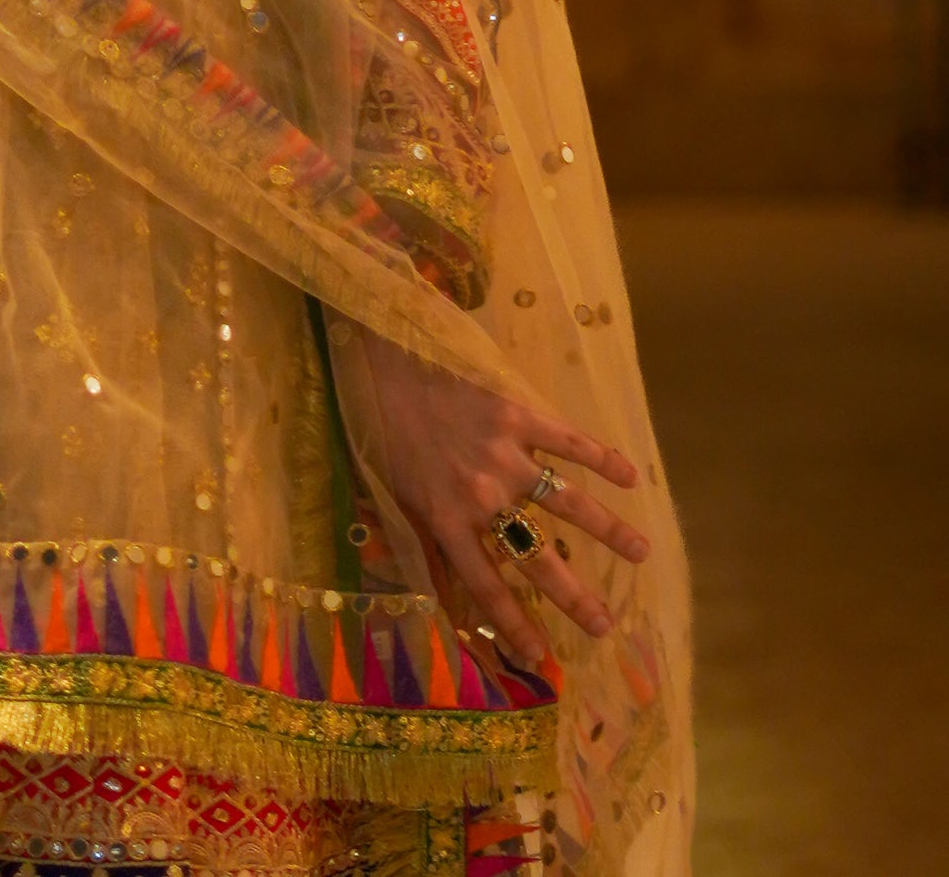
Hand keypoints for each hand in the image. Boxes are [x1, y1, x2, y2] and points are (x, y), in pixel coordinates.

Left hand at [355, 329, 649, 660]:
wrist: (378, 364)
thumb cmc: (382, 434)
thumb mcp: (396, 499)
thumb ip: (426, 543)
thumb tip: (444, 599)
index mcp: (446, 521)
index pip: (488, 587)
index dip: (515, 625)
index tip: (543, 655)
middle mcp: (481, 497)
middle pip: (537, 558)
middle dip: (575, 597)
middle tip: (607, 625)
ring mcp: (503, 455)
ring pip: (567, 501)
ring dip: (608, 530)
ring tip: (641, 552)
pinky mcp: (515, 414)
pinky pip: (567, 440)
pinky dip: (601, 458)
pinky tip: (630, 476)